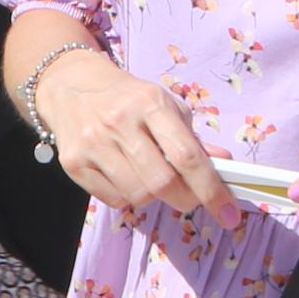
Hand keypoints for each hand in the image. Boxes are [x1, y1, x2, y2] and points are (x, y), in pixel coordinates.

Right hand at [34, 44, 229, 217]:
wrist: (69, 84)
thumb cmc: (127, 98)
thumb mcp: (164, 106)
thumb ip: (193, 139)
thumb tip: (225, 165)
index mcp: (150, 104)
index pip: (187, 156)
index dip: (212, 190)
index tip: (229, 214)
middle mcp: (119, 122)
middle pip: (162, 183)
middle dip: (184, 200)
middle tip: (188, 197)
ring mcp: (93, 143)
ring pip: (138, 196)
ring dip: (153, 197)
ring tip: (149, 178)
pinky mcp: (74, 162)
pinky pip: (113, 199)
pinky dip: (127, 196)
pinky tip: (124, 176)